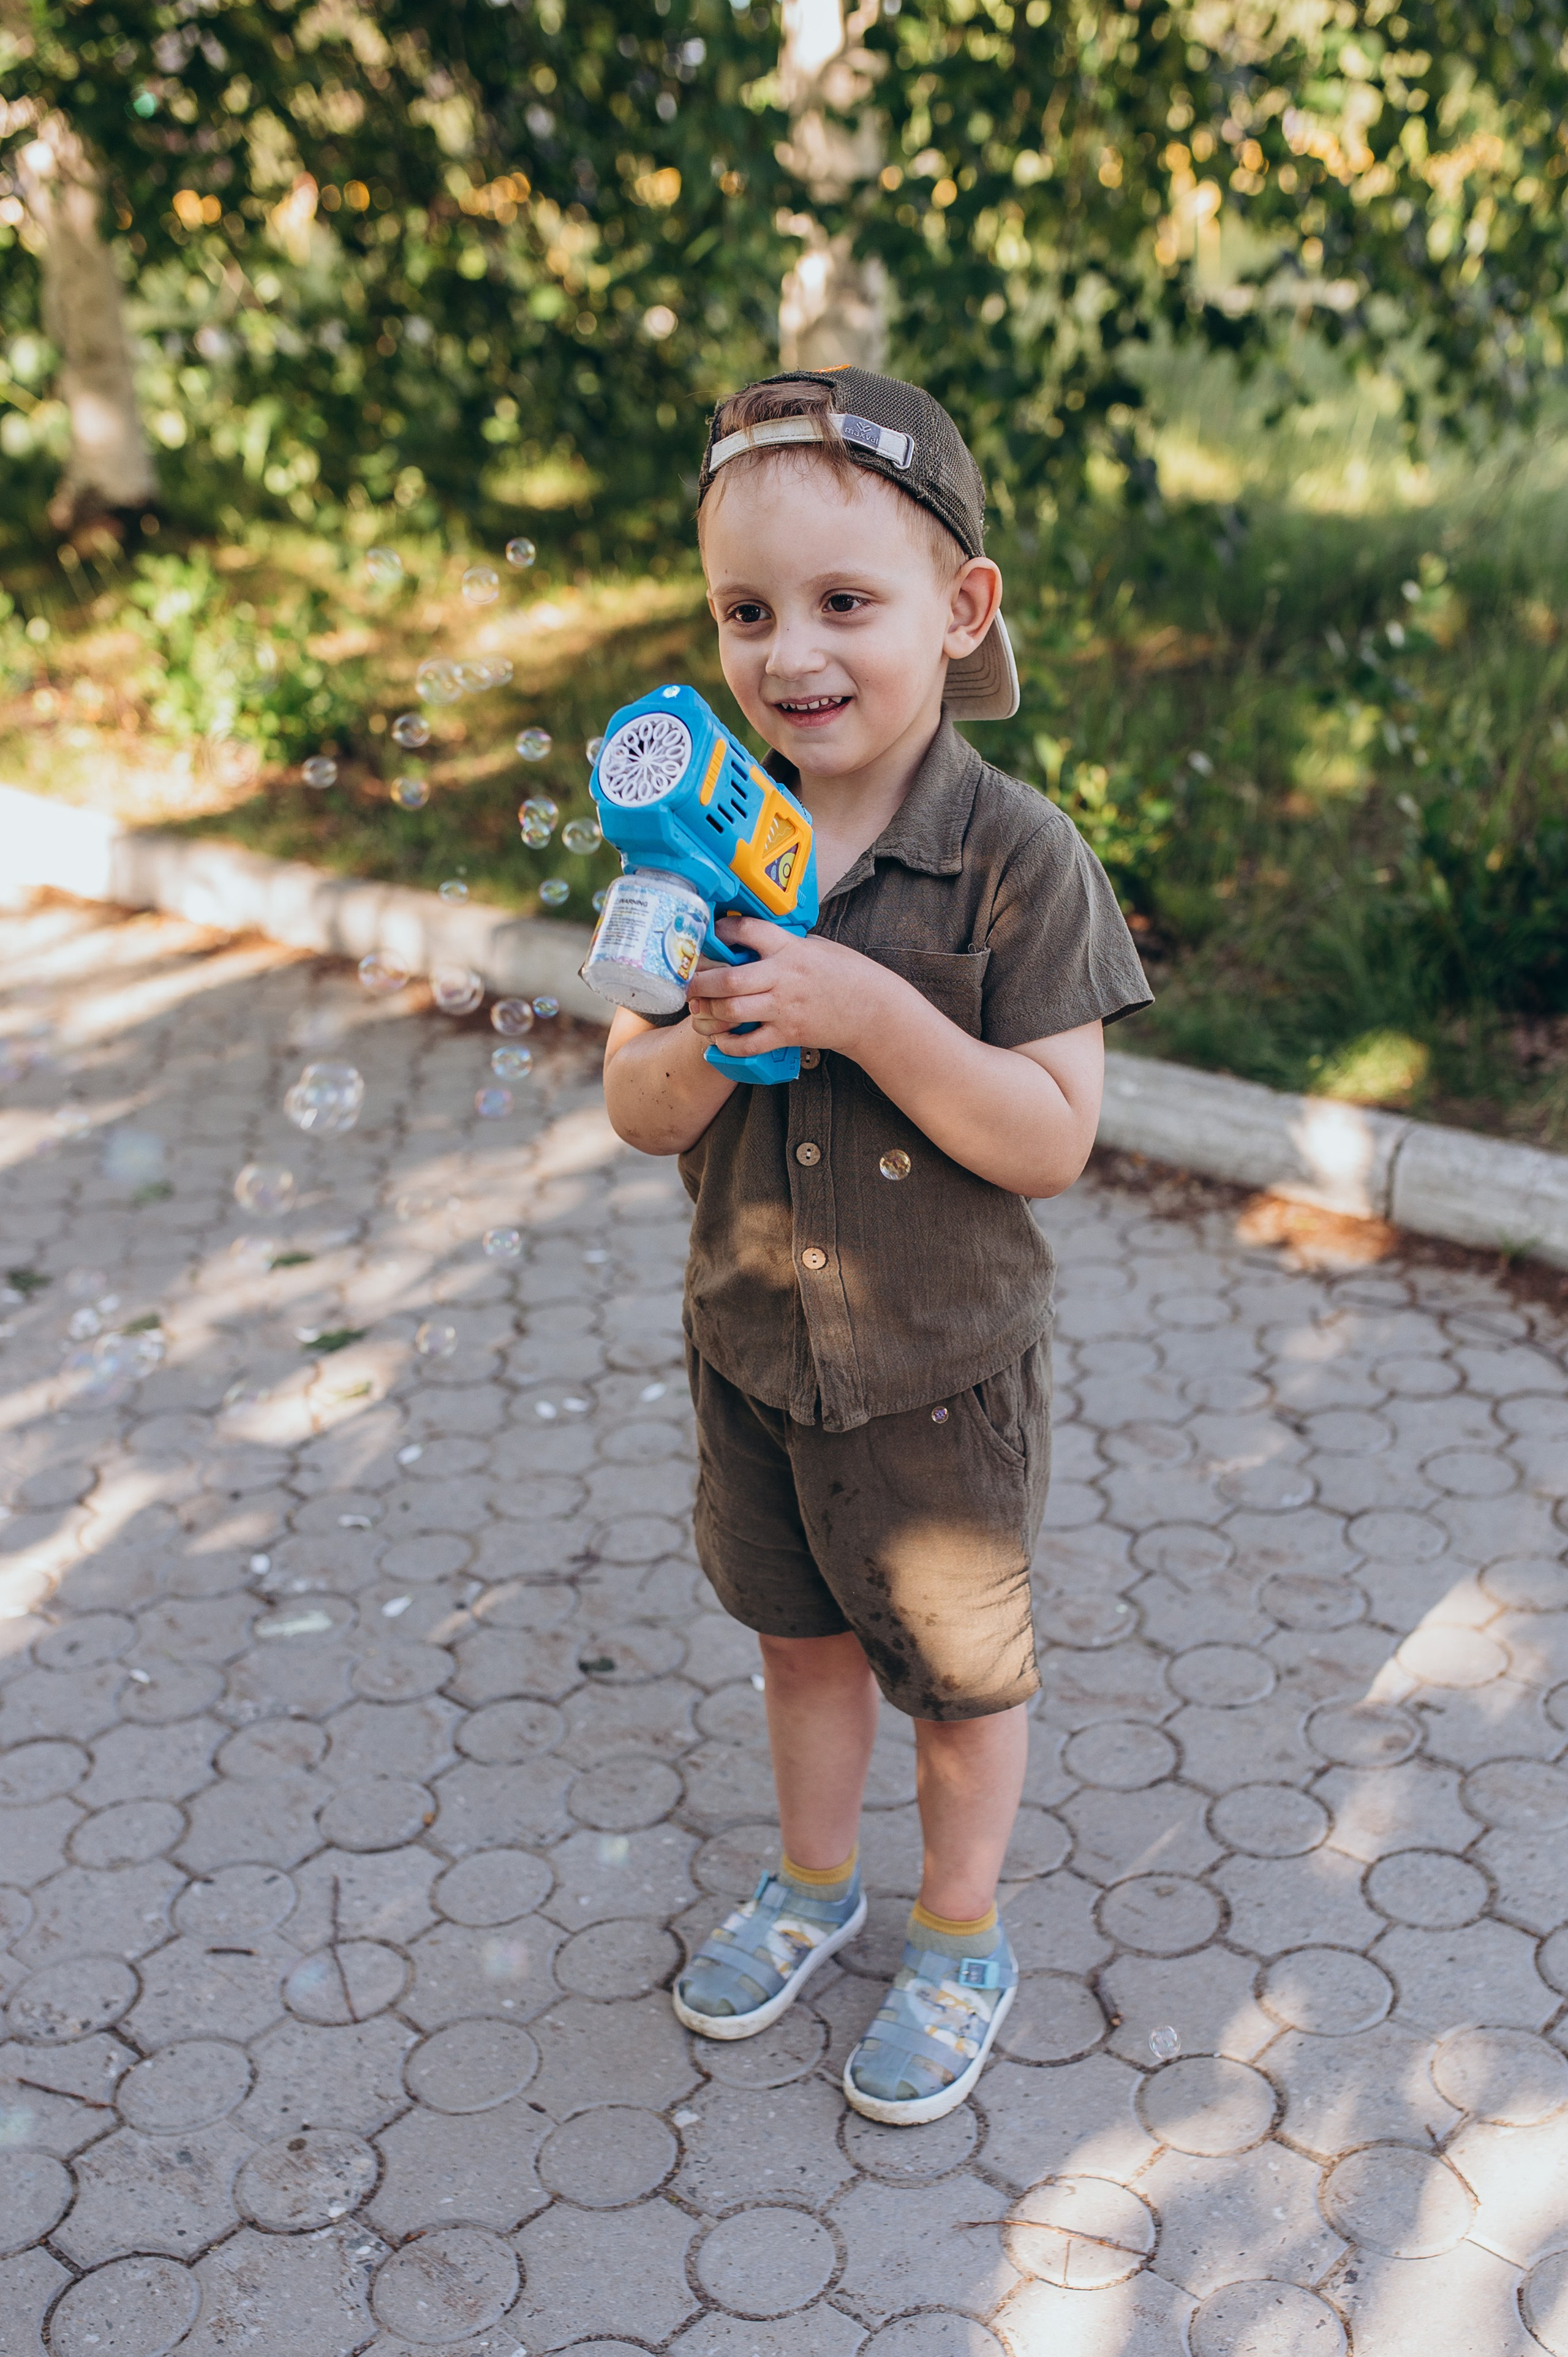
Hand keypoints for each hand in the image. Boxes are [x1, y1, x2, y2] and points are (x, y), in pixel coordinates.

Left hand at [686, 917, 886, 1059]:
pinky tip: (719, 1041)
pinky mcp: (787, 1034)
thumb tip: (754, 939)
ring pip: (733, 1011)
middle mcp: (783, 977)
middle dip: (700, 983)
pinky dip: (729, 1045)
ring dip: (708, 1014)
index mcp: (790, 949)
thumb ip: (785, 943)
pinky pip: (749, 1043)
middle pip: (730, 980)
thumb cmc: (847, 975)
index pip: (748, 932)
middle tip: (688, 986)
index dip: (722, 931)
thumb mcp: (817, 946)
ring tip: (697, 1014)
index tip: (708, 933)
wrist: (872, 1011)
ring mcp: (784, 1008)